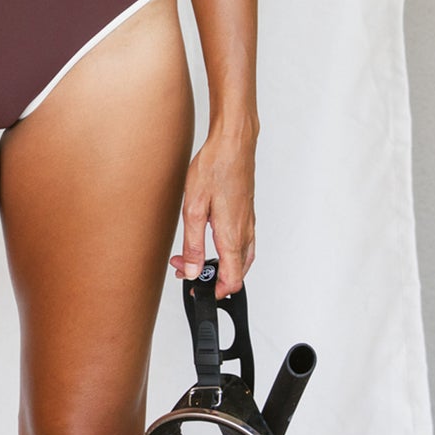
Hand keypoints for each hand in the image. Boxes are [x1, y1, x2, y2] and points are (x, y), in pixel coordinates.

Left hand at [170, 126, 256, 295]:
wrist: (233, 143)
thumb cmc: (215, 168)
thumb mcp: (194, 208)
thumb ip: (193, 244)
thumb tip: (191, 270)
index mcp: (232, 235)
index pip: (232, 280)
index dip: (215, 291)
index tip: (196, 287)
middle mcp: (244, 232)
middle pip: (238, 272)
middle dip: (212, 278)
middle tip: (186, 267)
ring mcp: (248, 223)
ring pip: (242, 259)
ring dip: (220, 265)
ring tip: (195, 257)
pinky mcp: (247, 213)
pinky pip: (243, 244)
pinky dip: (228, 251)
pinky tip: (213, 241)